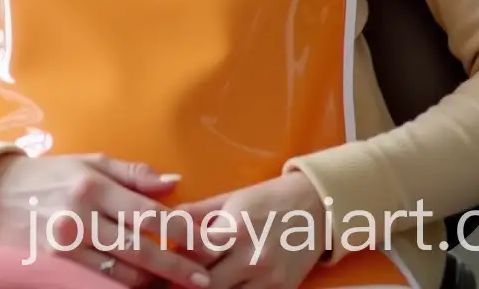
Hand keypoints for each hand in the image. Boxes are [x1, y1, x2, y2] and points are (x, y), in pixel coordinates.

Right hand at [0, 152, 215, 287]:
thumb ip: (133, 174)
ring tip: (177, 286)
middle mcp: (81, 215)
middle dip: (175, 266)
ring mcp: (66, 245)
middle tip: (203, 279)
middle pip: (139, 249)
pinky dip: (120, 287)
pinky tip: (140, 288)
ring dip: (151, 282)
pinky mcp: (54, 265)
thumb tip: (174, 183)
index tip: (205, 241)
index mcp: (94, 185)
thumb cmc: (51, 174)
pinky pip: (96, 281)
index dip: (179, 231)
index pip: (147, 213)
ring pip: (120, 273)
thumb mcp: (91, 162)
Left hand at [178, 173, 325, 287]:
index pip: (195, 255)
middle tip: (170, 282)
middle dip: (187, 282)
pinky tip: (224, 286)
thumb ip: (197, 213)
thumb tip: (166, 221)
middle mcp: (251, 257)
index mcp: (235, 228)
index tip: (161, 265)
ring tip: (195, 283)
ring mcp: (268, 279)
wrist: (316, 206)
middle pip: (207, 284)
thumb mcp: (231, 199)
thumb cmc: (268, 198)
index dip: (176, 262)